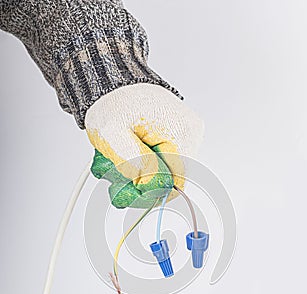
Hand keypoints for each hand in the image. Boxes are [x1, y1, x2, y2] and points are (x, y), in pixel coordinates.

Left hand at [86, 84, 203, 207]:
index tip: (127, 188)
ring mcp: (184, 134)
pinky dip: (141, 163)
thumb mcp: (113, 134)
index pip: (175, 182)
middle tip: (116, 174)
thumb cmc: (111, 102)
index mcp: (182, 133)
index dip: (150, 191)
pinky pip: (161, 161)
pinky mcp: (175, 136)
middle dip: (141, 180)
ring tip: (116, 160)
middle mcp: (190, 134)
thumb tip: (150, 184)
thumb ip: (133, 162)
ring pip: (163, 171)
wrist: (110, 83)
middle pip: (169, 178)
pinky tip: (125, 154)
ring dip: (138, 173)